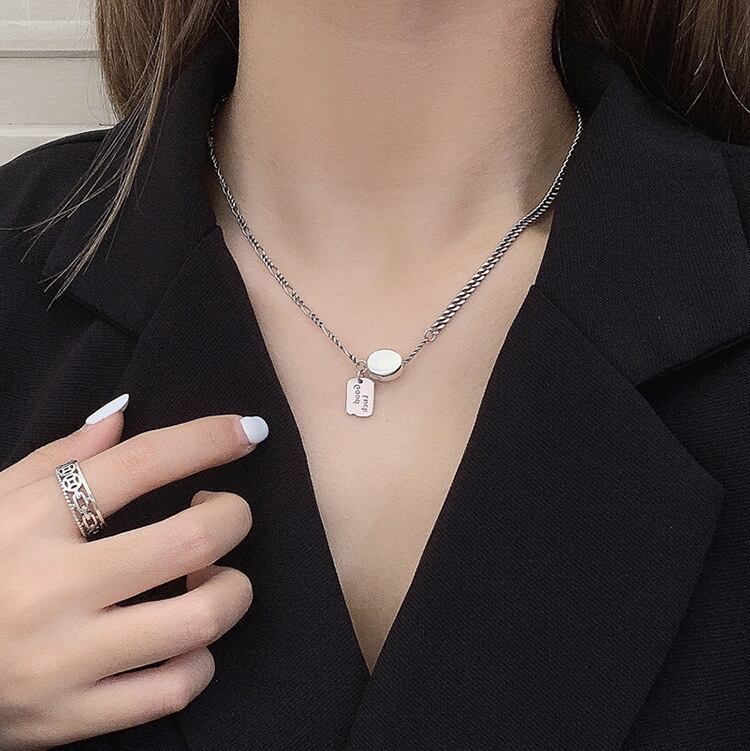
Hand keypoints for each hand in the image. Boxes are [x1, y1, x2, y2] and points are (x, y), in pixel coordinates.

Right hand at [0, 401, 267, 749]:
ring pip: (199, 619)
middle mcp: (49, 591)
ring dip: (230, 590)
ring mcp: (62, 662)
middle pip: (191, 539)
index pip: (140, 463)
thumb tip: (123, 415)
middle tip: (224, 512)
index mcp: (27, 524)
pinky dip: (201, 659)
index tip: (247, 431)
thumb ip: (56, 459)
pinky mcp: (69, 718)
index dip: (207, 439)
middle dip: (233, 516)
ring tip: (212, 576)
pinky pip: (173, 690)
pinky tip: (188, 639)